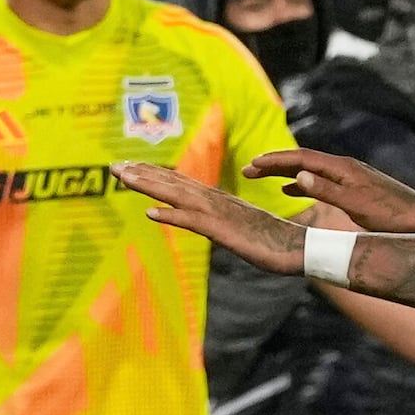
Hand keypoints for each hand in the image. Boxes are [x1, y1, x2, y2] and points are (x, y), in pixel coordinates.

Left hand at [114, 160, 308, 271]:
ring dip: (149, 185)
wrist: (301, 248)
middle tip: (113, 166)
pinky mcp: (224, 232)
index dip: (154, 174)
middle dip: (142, 174)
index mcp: (217, 201)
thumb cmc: (274, 241)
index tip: (130, 167)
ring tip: (122, 177)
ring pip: (177, 195)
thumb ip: (220, 221)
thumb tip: (204, 220)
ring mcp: (219, 215)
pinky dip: (172, 216)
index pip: (179, 183)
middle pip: (173, 183)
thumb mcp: (239, 229)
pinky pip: (194, 222)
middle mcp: (215, 201)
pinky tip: (151, 214)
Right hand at [249, 147, 414, 234]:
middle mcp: (345, 167)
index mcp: (343, 168)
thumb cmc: (392, 216)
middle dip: (273, 164)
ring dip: (283, 173)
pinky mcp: (354, 189)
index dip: (274, 160)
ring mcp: (349, 177)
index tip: (251, 165)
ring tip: (260, 178)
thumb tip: (296, 177)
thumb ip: (326, 191)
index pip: (301, 158)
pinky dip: (300, 184)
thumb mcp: (356, 205)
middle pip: (302, 160)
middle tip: (246, 170)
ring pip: (309, 170)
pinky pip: (319, 182)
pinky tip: (289, 191)